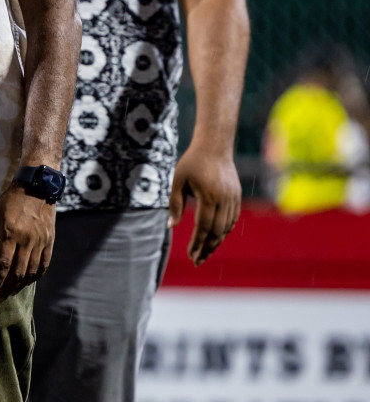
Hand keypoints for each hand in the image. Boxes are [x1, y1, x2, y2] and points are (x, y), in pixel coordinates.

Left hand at [0, 185, 54, 301]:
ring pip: (32, 271)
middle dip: (7, 287)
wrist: (36, 187)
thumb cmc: (9, 201)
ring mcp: (40, 242)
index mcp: (10, 233)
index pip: (4, 264)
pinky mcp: (50, 241)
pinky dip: (36, 276)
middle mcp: (27, 240)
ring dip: (21, 285)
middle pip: (18, 272)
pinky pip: (44, 264)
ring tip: (11, 292)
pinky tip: (28, 282)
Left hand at [168, 145, 241, 265]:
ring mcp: (233, 199)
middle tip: (197, 260)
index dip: (197, 243)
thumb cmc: (191, 163)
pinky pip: (232, 219)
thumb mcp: (177, 181)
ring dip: (216, 242)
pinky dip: (224, 231)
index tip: (190, 256)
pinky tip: (215, 238)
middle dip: (206, 248)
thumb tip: (170, 227)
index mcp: (208, 196)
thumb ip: (175, 204)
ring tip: (204, 252)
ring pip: (226, 228)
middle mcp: (224, 200)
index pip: (203, 227)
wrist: (214, 147)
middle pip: (217, 232)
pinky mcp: (237, 196)